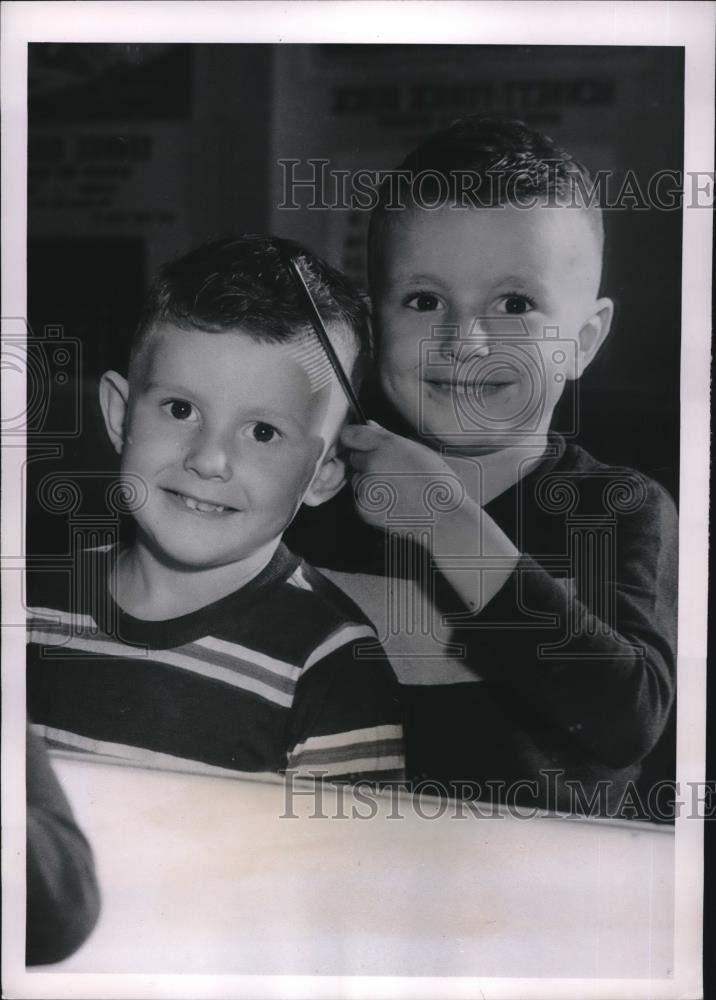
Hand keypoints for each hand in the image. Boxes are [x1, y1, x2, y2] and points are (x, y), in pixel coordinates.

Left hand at [340, 421, 467, 533]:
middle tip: (392, 472)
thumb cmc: (438, 484)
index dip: (356, 439)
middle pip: (355, 457)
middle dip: (367, 461)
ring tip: (396, 489)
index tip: (362, 444)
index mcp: (386, 445)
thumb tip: (369, 425)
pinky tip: (393, 502)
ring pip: (358, 479)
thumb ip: (387, 436)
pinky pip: (360, 498)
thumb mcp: (418, 450)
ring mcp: (366, 487)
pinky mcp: (363, 507)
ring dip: (369, 481)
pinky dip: (371, 500)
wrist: (446, 517)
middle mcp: (372, 463)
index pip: (350, 435)